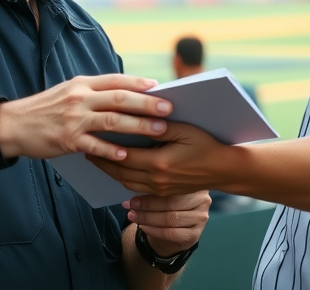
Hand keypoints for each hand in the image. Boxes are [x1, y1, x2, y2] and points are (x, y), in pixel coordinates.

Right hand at [0, 74, 171, 161]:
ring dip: (138, 126)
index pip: (116, 80)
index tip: (159, 87)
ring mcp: (74, 119)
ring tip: (158, 131)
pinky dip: (112, 151)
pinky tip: (127, 155)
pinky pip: (94, 146)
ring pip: (112, 121)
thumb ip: (94, 92)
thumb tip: (125, 95)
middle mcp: (80, 98)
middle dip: (146, 104)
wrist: (13, 125)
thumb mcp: (68, 92)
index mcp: (82, 84)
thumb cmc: (45, 109)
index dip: (139, 83)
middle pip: (119, 99)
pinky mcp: (68, 140)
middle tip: (168, 109)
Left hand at [90, 122, 226, 196]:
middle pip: (120, 172)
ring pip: (126, 182)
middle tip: (85, 149)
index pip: (123, 156)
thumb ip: (159, 125)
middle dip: (101, 161)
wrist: (223, 169)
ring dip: (110, 172)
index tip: (90, 138)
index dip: (105, 148)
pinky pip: (136, 188)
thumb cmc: (206, 144)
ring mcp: (160, 189)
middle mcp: (156, 180)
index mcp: (159, 163)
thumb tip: (138, 116)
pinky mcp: (163, 192)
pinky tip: (116, 170)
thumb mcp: (184, 130)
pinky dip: (123, 178)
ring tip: (96, 159)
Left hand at [125, 191, 209, 256]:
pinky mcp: (195, 235)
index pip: (172, 185)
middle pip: (172, 202)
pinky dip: (153, 230)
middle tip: (130, 206)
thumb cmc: (168, 206)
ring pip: (170, 218)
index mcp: (196, 183)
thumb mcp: (165, 192)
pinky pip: (170, 233)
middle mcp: (203, 199)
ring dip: (147, 218)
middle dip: (147, 205)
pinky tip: (143, 226)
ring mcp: (201, 218)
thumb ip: (156, 187)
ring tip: (132, 216)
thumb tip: (133, 185)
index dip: (150, 190)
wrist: (175, 232)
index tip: (133, 195)